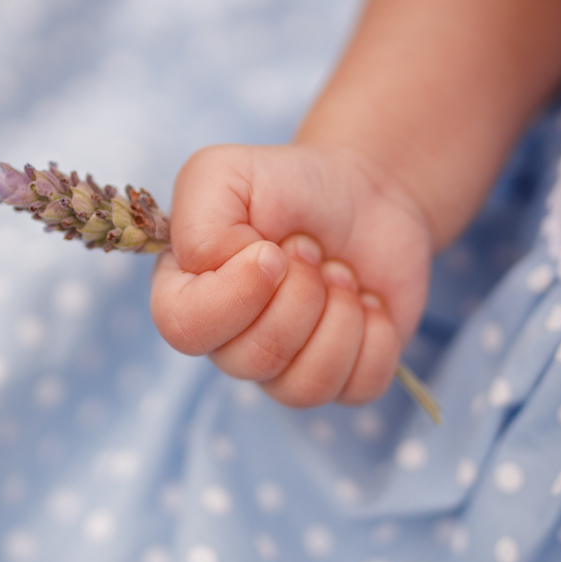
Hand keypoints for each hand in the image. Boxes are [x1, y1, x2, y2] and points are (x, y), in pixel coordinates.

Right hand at [150, 143, 433, 407]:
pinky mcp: (341, 376)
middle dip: (300, 294)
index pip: (184, 329)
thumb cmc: (289, 183)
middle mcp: (228, 341)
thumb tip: (223, 274)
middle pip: (253, 359)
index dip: (236, 294)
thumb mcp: (222, 173)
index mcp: (187, 293)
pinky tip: (368, 301)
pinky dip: (376, 337)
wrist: (364, 191)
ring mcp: (284, 366)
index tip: (273, 250)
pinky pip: (356, 389)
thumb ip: (198, 224)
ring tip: (340, 272)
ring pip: (304, 386)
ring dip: (339, 315)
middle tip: (312, 248)